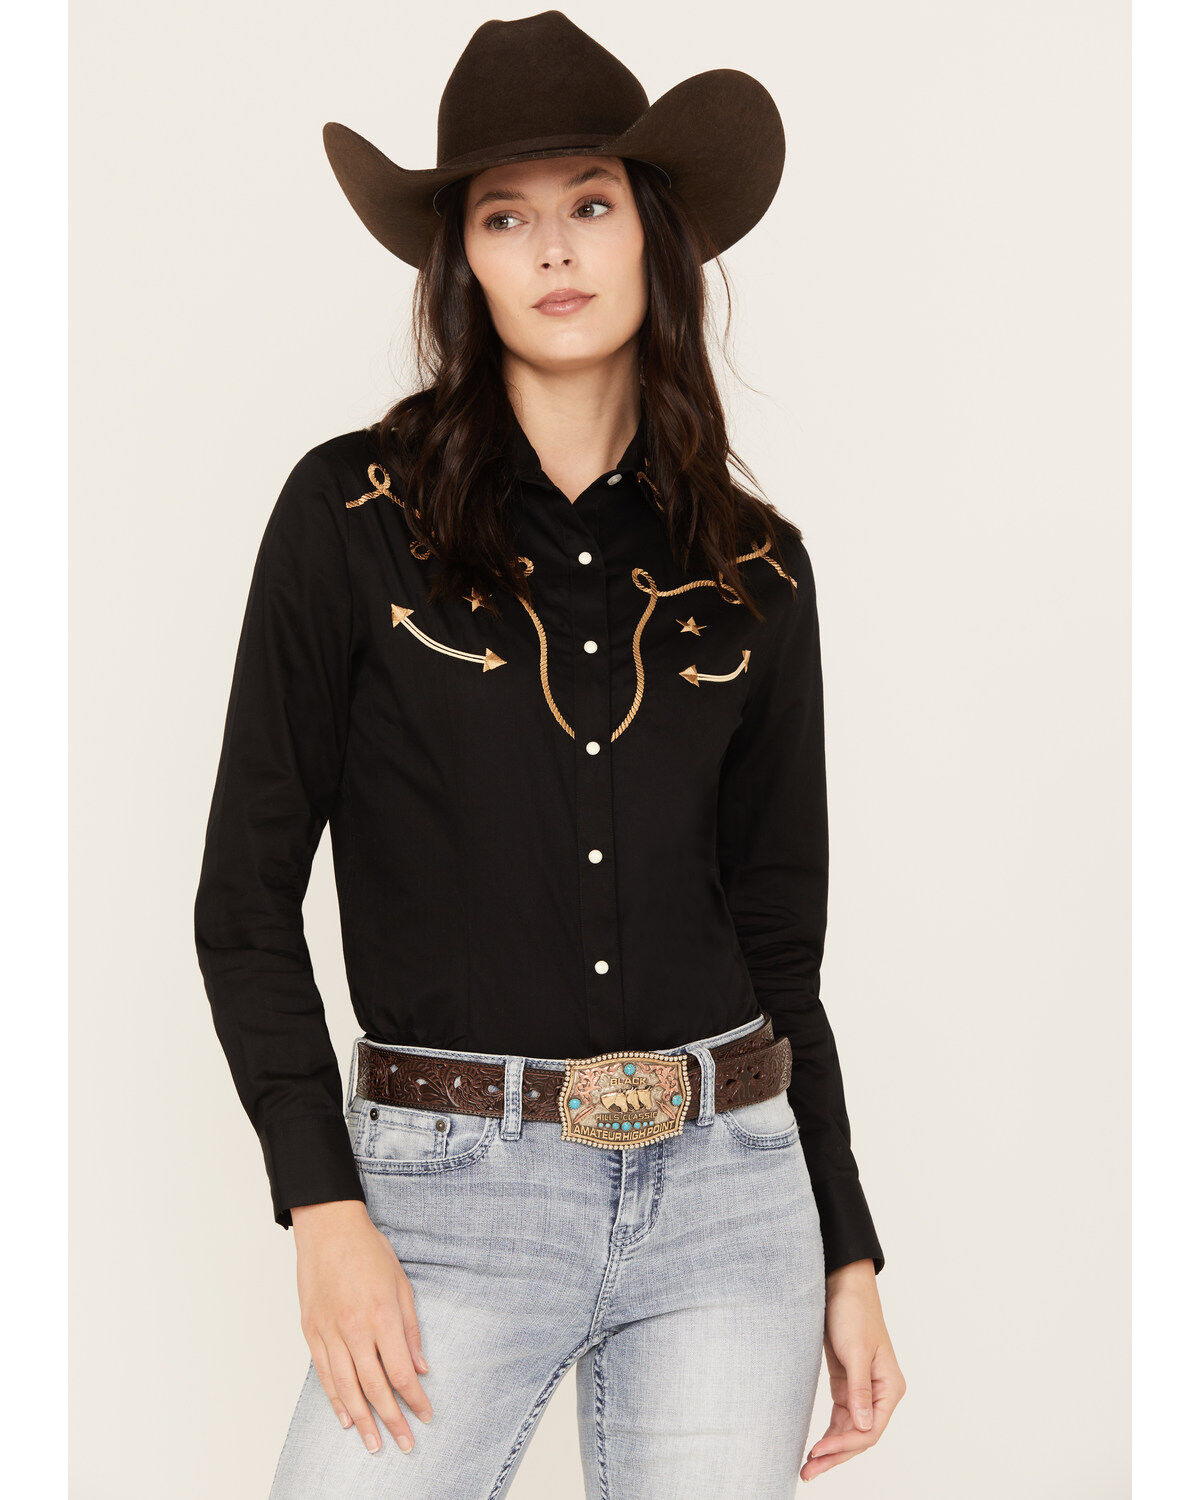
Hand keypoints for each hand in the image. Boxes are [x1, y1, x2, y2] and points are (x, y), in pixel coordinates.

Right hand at [291, 1199, 432, 1454]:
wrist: (329, 1229)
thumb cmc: (368, 1251)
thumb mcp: (401, 1283)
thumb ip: (410, 1328)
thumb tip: (420, 1367)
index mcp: (381, 1316)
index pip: (400, 1371)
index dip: (415, 1399)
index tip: (426, 1416)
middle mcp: (354, 1329)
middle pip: (374, 1387)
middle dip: (392, 1419)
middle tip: (404, 1444)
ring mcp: (329, 1332)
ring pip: (346, 1388)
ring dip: (363, 1419)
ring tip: (374, 1443)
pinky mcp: (311, 1331)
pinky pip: (323, 1374)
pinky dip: (335, 1399)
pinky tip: (346, 1418)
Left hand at [801, 1258, 904, 1482]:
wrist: (841, 1285)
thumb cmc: (853, 1311)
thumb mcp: (856, 1350)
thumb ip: (859, 1389)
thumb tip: (862, 1428)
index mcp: (890, 1387)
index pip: (870, 1429)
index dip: (846, 1444)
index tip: (820, 1451)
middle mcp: (880, 1393)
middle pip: (860, 1435)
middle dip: (836, 1455)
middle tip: (809, 1472)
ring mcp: (863, 1390)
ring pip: (849, 1430)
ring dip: (830, 1448)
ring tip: (807, 1468)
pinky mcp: (846, 1384)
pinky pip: (840, 1417)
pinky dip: (829, 1432)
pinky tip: (816, 1448)